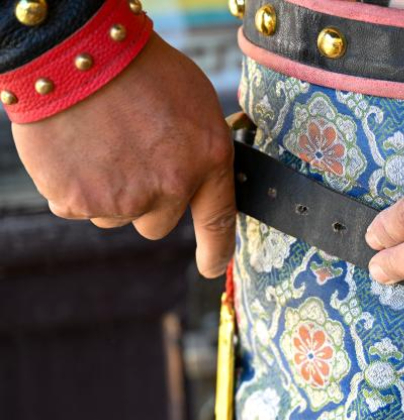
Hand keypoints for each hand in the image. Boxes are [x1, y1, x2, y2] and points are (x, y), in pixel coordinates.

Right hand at [12, 33, 235, 277]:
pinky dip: (71, 184)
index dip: (216, 250)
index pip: (218, 220)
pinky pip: (74, 205)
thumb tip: (195, 175)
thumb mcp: (194, 101)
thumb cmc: (138, 67)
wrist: (76, 53)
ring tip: (99, 144)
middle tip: (128, 160)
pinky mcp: (77, 200)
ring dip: (108, 192)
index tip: (210, 267)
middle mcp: (170, 188)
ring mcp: (122, 198)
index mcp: (208, 159)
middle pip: (157, 225)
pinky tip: (73, 148)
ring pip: (115, 217)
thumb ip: (197, 148)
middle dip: (145, 202)